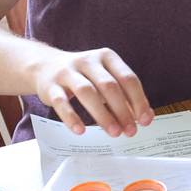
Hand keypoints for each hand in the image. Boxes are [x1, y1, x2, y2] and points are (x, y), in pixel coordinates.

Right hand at [31, 48, 154, 136]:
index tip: (145, 120)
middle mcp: (88, 61)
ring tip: (113, 132)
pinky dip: (71, 117)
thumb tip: (144, 116)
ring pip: (87, 92)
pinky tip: (81, 130)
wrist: (45, 65)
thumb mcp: (105, 78)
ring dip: (102, 115)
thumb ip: (124, 95)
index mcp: (107, 57)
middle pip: (109, 86)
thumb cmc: (83, 76)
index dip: (139, 100)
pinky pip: (62, 101)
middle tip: (130, 131)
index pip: (128, 78)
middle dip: (122, 110)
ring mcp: (67, 72)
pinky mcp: (50, 85)